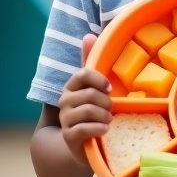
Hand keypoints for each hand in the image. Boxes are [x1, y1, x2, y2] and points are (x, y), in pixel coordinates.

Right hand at [57, 33, 110, 167]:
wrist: (85, 142)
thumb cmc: (93, 110)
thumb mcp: (94, 87)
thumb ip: (92, 63)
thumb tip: (88, 35)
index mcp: (72, 86)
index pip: (82, 74)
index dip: (98, 79)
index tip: (109, 88)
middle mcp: (65, 101)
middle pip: (90, 94)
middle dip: (106, 102)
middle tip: (111, 109)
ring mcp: (65, 119)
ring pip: (88, 110)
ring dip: (104, 115)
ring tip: (108, 119)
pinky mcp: (68, 136)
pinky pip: (84, 128)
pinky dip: (98, 128)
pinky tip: (105, 129)